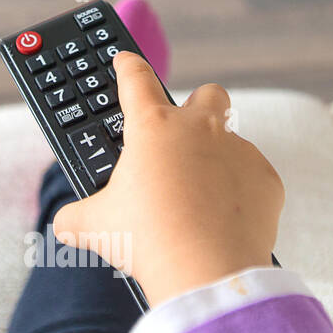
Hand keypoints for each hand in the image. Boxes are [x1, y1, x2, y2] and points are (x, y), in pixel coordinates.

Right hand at [52, 51, 284, 306]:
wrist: (206, 272)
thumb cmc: (147, 240)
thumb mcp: (94, 226)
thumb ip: (76, 216)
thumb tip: (65, 223)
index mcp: (152, 127)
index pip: (136, 78)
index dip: (128, 66)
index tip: (126, 61)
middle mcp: (199, 128)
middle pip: (207, 93)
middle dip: (197, 106)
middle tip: (179, 135)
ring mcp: (238, 150)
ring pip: (231, 140)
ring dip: (216, 159)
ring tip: (197, 198)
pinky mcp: (267, 178)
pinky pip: (252, 176)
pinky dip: (239, 191)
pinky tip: (222, 218)